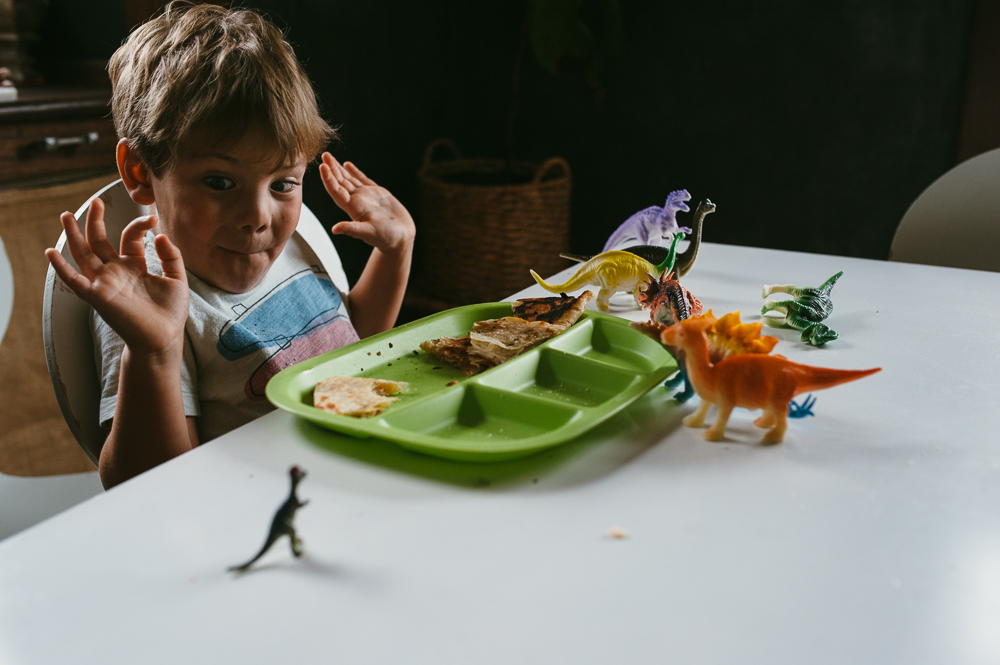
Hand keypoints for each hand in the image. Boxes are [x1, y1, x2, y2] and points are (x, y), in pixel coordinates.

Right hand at [45, 198, 189, 356]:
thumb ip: (171, 256)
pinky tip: (50, 252)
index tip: (153, 218)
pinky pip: (74, 280)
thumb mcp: (177, 279)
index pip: (130, 237)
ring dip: (74, 235)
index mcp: (134, 266)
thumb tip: (160, 235)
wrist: (163, 338)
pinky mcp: (98, 296)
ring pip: (83, 254)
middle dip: (95, 220)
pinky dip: (61, 267)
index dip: (139, 225)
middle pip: (100, 241)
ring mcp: (105, 282)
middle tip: (96, 201)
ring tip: (66, 215)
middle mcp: (117, 271)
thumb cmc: (170, 312)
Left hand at [319, 153, 414, 253]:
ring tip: (329, 157)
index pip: (336, 191)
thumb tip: (335, 229)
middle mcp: (357, 201)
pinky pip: (363, 180)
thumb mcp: (369, 233)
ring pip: (349, 179)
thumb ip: (352, 229)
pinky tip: (347, 165)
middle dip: (331, 169)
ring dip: (338, 168)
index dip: (328, 179)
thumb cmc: (387, 238)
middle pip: (340, 182)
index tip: (322, 166)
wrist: (402, 238)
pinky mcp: (378, 194)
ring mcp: (366, 197)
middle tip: (324, 155)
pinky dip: (354, 172)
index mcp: (353, 208)